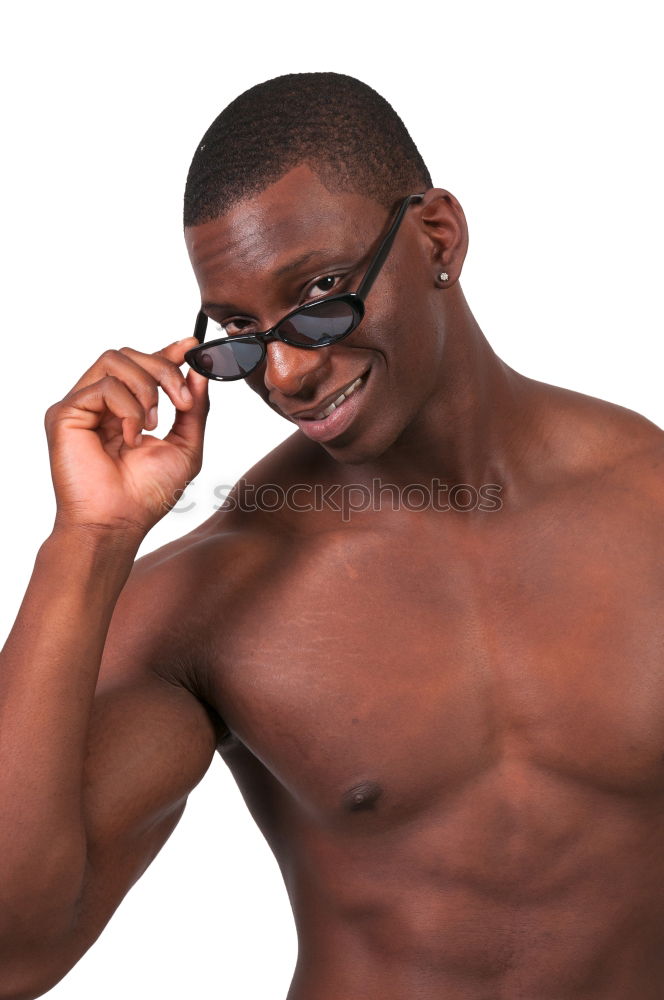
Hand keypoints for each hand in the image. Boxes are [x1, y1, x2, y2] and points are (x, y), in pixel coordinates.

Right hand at [44, 337, 208, 538]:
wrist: (118, 522)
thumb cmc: (147, 494)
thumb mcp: (186, 446)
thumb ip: (195, 408)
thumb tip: (201, 369)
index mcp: (127, 409)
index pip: (143, 365)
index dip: (168, 351)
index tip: (192, 345)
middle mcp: (102, 403)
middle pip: (131, 354)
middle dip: (165, 370)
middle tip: (183, 401)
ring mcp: (82, 406)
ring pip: (116, 360)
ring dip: (146, 388)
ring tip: (154, 424)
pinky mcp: (65, 413)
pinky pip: (103, 386)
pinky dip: (128, 409)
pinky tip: (131, 437)